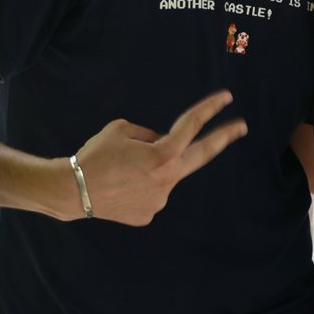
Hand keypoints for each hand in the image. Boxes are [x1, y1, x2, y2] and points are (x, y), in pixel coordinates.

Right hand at [66, 90, 246, 225]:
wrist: (73, 191)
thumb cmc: (95, 155)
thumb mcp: (122, 129)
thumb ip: (150, 135)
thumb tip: (163, 145)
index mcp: (162, 154)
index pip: (192, 126)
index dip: (210, 109)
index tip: (226, 99)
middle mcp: (167, 179)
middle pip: (202, 155)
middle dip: (223, 138)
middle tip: (240, 127)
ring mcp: (160, 200)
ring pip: (165, 175)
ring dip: (152, 167)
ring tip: (122, 170)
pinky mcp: (149, 214)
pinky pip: (151, 192)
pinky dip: (140, 185)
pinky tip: (119, 187)